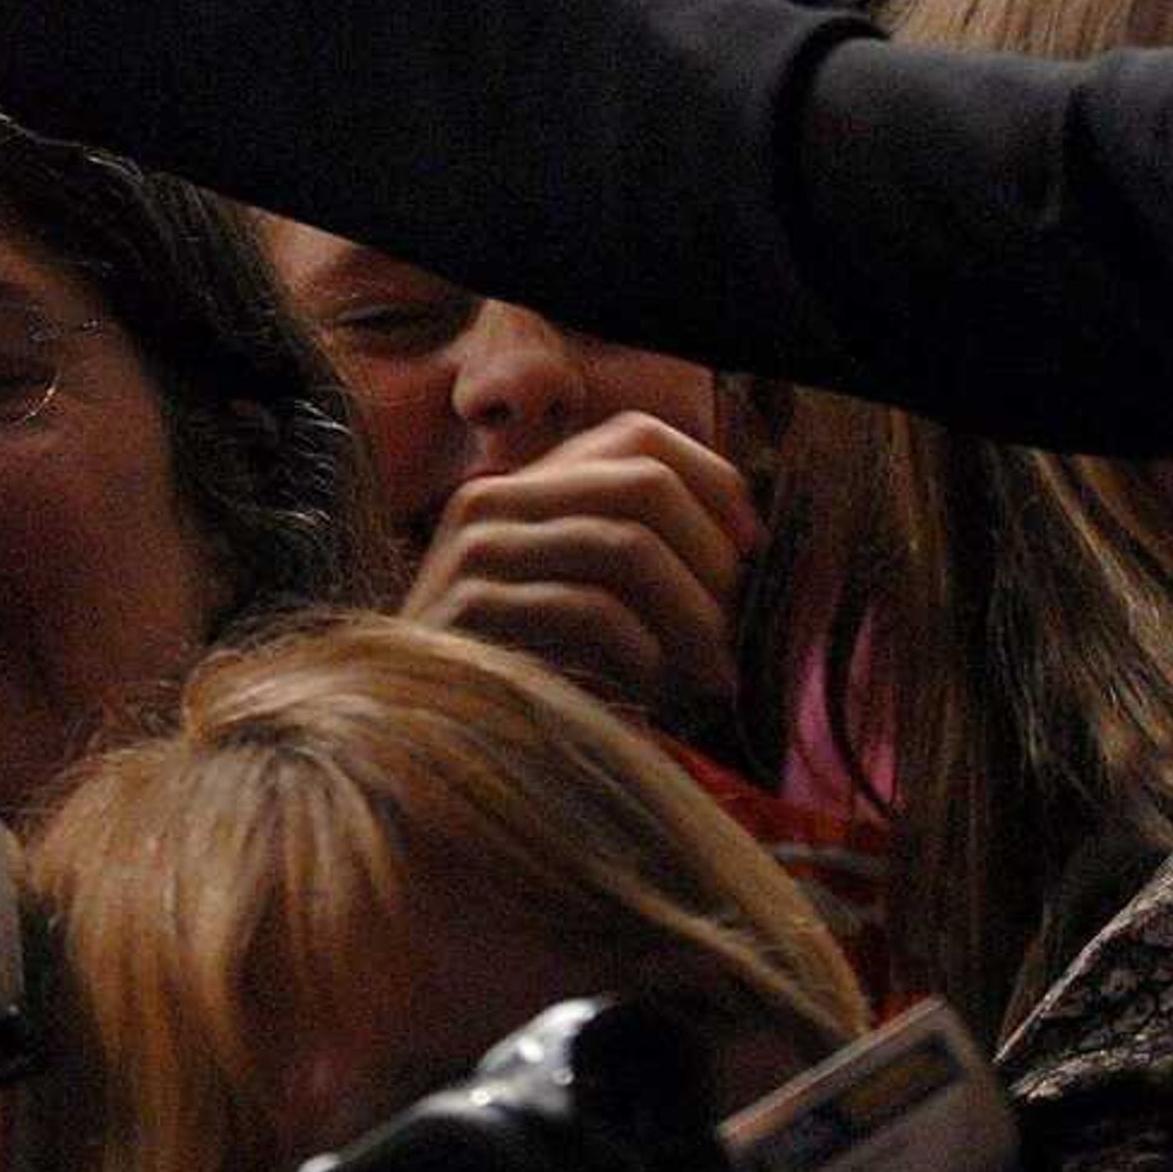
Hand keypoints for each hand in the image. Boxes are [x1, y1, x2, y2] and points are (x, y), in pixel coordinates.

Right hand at [399, 411, 764, 718]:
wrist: (420, 737)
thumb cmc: (525, 673)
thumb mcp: (582, 593)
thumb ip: (634, 549)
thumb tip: (746, 534)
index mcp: (526, 486)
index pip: (638, 434)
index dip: (712, 479)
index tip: (752, 547)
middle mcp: (494, 499)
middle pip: (644, 482)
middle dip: (711, 559)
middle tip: (731, 630)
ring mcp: (475, 550)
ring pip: (626, 543)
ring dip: (691, 616)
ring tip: (710, 675)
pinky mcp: (469, 609)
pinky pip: (588, 607)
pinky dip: (642, 651)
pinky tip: (650, 692)